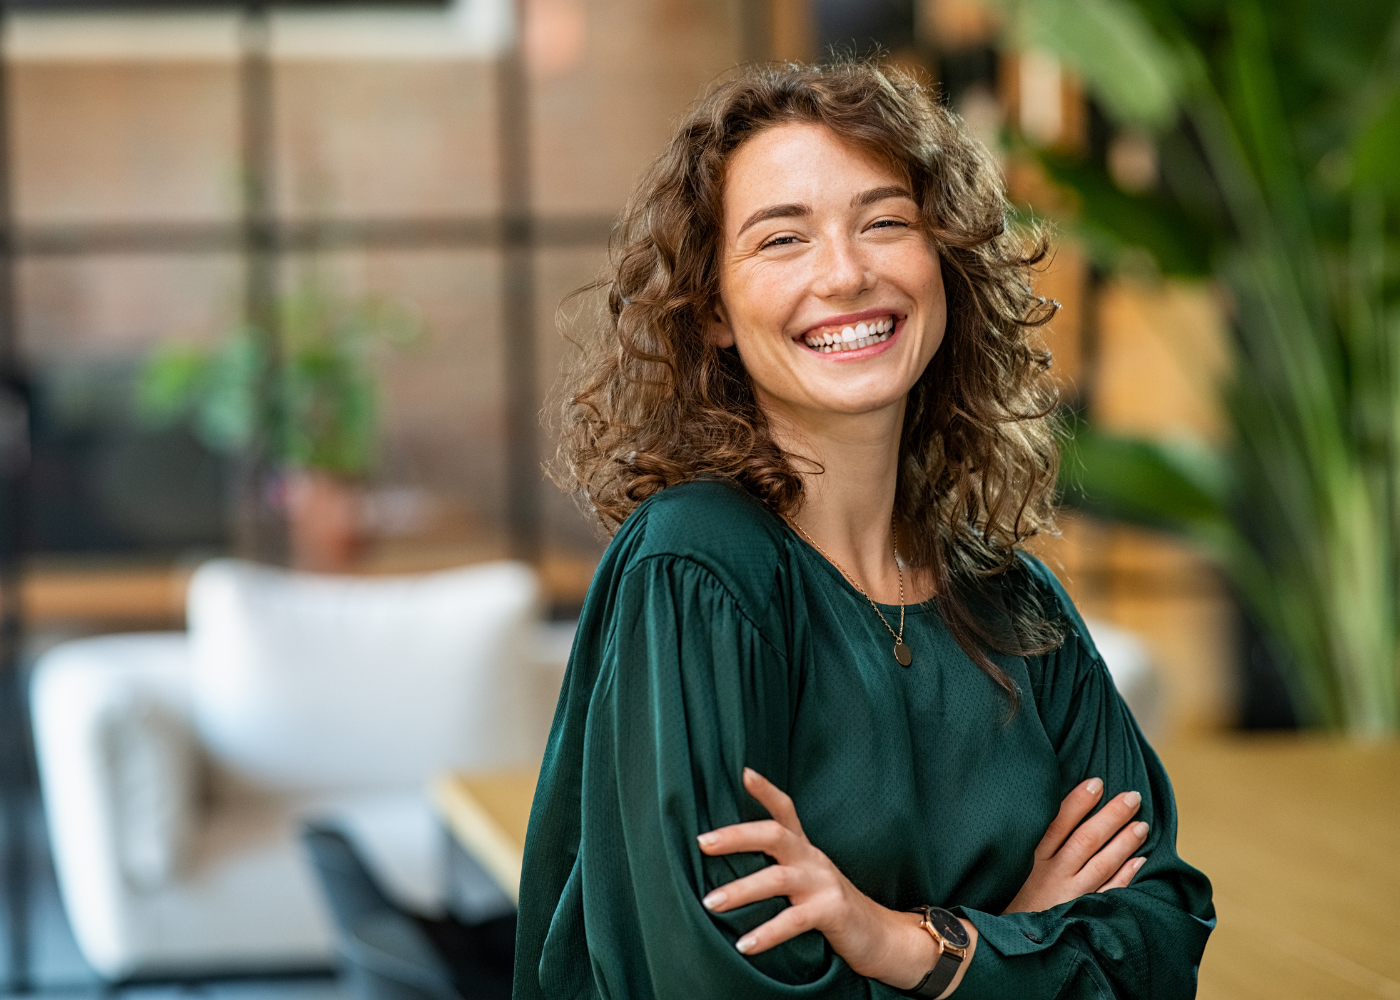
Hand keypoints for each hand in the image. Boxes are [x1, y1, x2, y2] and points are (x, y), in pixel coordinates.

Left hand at [698, 768, 975, 994]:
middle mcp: (813, 859)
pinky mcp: (832, 911)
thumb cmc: (830, 906)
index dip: (766, 791)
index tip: (743, 772)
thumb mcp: (805, 878)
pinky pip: (794, 920)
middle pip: (774, 834)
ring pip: (778, 879)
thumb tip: (726, 862)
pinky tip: (744, 945)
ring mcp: (823, 883)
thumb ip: (777, 866)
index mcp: (804, 849)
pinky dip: (767, 933)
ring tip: (710, 902)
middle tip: (702, 843)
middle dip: (736, 836)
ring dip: (740, 890)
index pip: (785, 810)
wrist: (880, 936)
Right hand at [1003, 778, 1147, 914]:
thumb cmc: (1008, 897)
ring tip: (1142, 825)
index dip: (1079, 801)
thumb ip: (1028, 842)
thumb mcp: (1009, 866)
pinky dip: (1125, 876)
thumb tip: (1047, 809)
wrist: (1006, 941)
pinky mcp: (1081, 913)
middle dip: (1112, 816)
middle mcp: (1052, 874)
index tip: (1097, 782)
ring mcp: (1069, 895)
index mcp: (1032, 858)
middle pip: (1087, 839)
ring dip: (1124, 843)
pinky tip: (1139, 861)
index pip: (1059, 822)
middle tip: (1133, 797)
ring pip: (1102, 863)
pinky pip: (1109, 893)